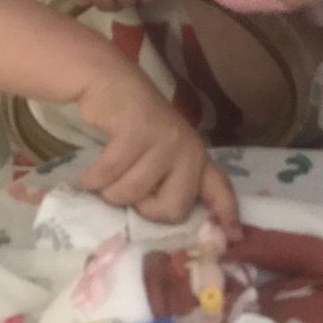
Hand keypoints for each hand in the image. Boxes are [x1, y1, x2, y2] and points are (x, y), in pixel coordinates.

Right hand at [76, 60, 238, 229]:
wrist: (112, 84)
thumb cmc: (133, 129)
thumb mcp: (160, 156)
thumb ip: (168, 183)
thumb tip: (166, 226)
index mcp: (197, 159)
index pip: (220, 190)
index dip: (227, 214)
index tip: (233, 238)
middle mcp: (189, 150)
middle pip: (172, 210)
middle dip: (143, 207)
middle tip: (131, 188)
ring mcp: (165, 139)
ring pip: (132, 193)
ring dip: (109, 190)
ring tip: (108, 174)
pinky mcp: (138, 130)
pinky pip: (110, 174)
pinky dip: (93, 179)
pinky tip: (89, 175)